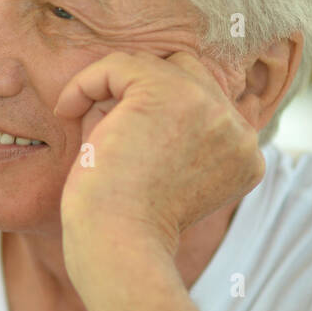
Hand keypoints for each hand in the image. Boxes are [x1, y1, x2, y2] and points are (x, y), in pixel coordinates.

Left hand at [54, 50, 265, 286]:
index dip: (159, 114)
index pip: (204, 105)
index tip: (120, 143)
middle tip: (104, 131)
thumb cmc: (125, 226)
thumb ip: (161, 129)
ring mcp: (210, 109)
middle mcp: (238, 130)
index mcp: (245, 154)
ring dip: (115, 90)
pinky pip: (120, 65)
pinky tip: (66, 109)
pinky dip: (87, 82)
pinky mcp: (168, 95)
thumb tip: (120, 83)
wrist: (118, 245)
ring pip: (156, 67)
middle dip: (142, 95)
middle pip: (188, 76)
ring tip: (87, 125)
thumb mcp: (160, 174)